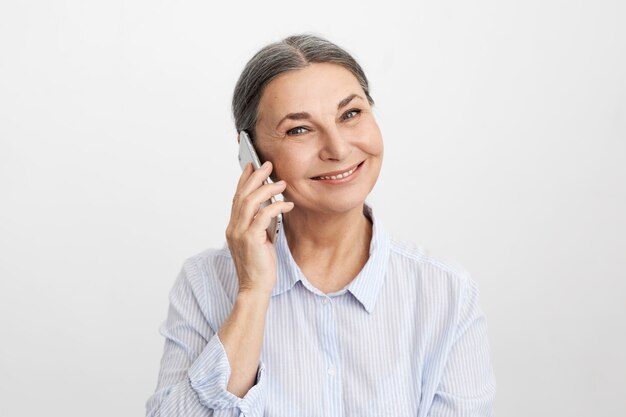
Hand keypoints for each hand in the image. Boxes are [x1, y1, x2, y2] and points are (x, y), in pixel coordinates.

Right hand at [226, 161, 294, 295]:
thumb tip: (271, 205)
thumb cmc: (259, 266)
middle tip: (267, 165)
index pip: (237, 197)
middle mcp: (233, 227)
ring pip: (250, 201)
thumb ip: (261, 223)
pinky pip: (263, 215)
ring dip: (267, 188)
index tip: (251, 166)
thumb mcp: (259, 239)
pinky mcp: (251, 239)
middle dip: (255, 177)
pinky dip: (276, 206)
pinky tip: (287, 204)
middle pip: (242, 195)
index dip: (244, 180)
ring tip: (281, 182)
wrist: (255, 287)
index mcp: (233, 227)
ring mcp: (240, 233)